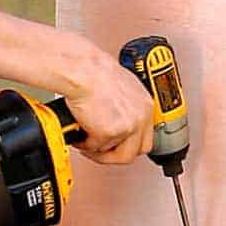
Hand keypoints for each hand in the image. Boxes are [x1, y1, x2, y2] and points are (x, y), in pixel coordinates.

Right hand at [64, 49, 154, 164]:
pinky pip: (97, 148)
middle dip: (116, 154)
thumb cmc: (94, 71)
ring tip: (86, 141)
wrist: (82, 70)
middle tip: (100, 149)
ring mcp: (128, 127)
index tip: (116, 144)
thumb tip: (116, 117)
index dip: (129, 143)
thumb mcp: (120, 86)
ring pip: (117, 155)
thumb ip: (124, 105)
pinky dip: (86, 144)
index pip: (146, 136)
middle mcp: (140, 117)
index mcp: (145, 104)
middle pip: (135, 151)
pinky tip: (79, 133)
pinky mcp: (110, 133)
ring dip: (100, 152)